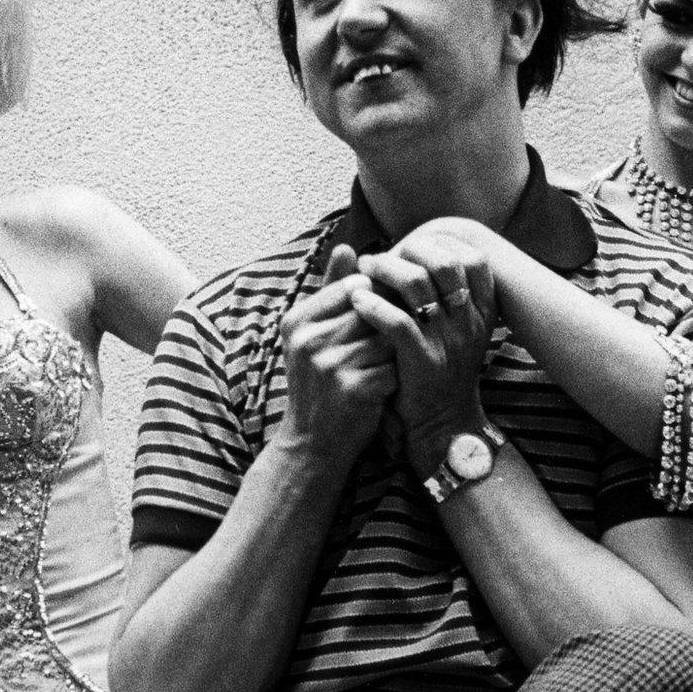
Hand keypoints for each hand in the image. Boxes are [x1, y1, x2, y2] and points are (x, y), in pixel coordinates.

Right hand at [280, 246, 396, 472]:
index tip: (379, 317)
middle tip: (385, 345)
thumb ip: (331, 291)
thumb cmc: (318, 384)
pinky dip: (396, 377)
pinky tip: (385, 389)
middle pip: (373, 310)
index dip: (375, 299)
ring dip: (394, 352)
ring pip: (388, 337)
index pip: (353, 287)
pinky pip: (394, 366)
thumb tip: (348, 246)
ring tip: (381, 368)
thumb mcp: (313, 336)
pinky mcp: (355, 389)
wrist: (313, 445)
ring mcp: (330, 365)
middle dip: (387, 326)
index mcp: (296, 321)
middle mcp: (309, 340)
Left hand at [350, 225, 497, 475]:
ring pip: (417, 284)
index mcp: (483, 314)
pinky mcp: (423, 363)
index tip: (413, 243)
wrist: (443, 426)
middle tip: (381, 256)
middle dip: (409, 250)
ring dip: (384, 270)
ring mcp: (449, 343)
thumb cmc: (441, 373)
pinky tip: (357, 301)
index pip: (474, 259)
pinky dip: (373, 305)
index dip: (443, 244)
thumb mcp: (456, 334)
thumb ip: (445, 297)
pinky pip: (397, 321)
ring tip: (363, 272)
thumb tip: (418, 251)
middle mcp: (470, 324)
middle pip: (445, 263)